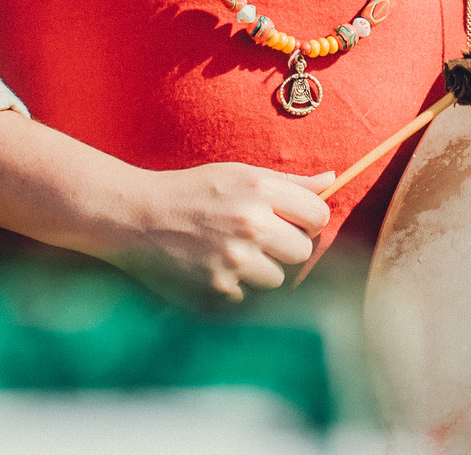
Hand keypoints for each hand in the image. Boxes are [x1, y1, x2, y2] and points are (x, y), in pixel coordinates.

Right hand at [96, 162, 334, 304]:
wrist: (137, 217)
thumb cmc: (194, 192)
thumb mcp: (241, 174)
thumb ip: (291, 182)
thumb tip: (333, 179)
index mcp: (261, 190)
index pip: (319, 215)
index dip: (310, 220)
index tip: (294, 222)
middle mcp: (252, 224)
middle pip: (302, 251)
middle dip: (287, 247)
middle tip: (261, 239)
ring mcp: (234, 260)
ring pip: (278, 278)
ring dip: (262, 270)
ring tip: (234, 252)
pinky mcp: (217, 290)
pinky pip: (249, 296)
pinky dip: (237, 287)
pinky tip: (215, 267)